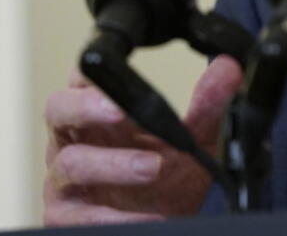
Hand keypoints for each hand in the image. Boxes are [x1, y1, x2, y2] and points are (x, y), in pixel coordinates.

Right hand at [42, 55, 242, 224]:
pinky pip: (81, 215)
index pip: (82, 79)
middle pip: (58, 109)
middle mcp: (75, 141)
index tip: (115, 65)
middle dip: (86, 107)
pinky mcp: (66, 217)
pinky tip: (150, 215)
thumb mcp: (190, 140)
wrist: (160, 223)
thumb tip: (228, 68)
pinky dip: (116, 216)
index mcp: (100, 115)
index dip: (91, 70)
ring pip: (72, 163)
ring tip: (153, 168)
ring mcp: (66, 180)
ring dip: (114, 165)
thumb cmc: (164, 180)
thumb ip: (207, 105)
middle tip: (119, 112)